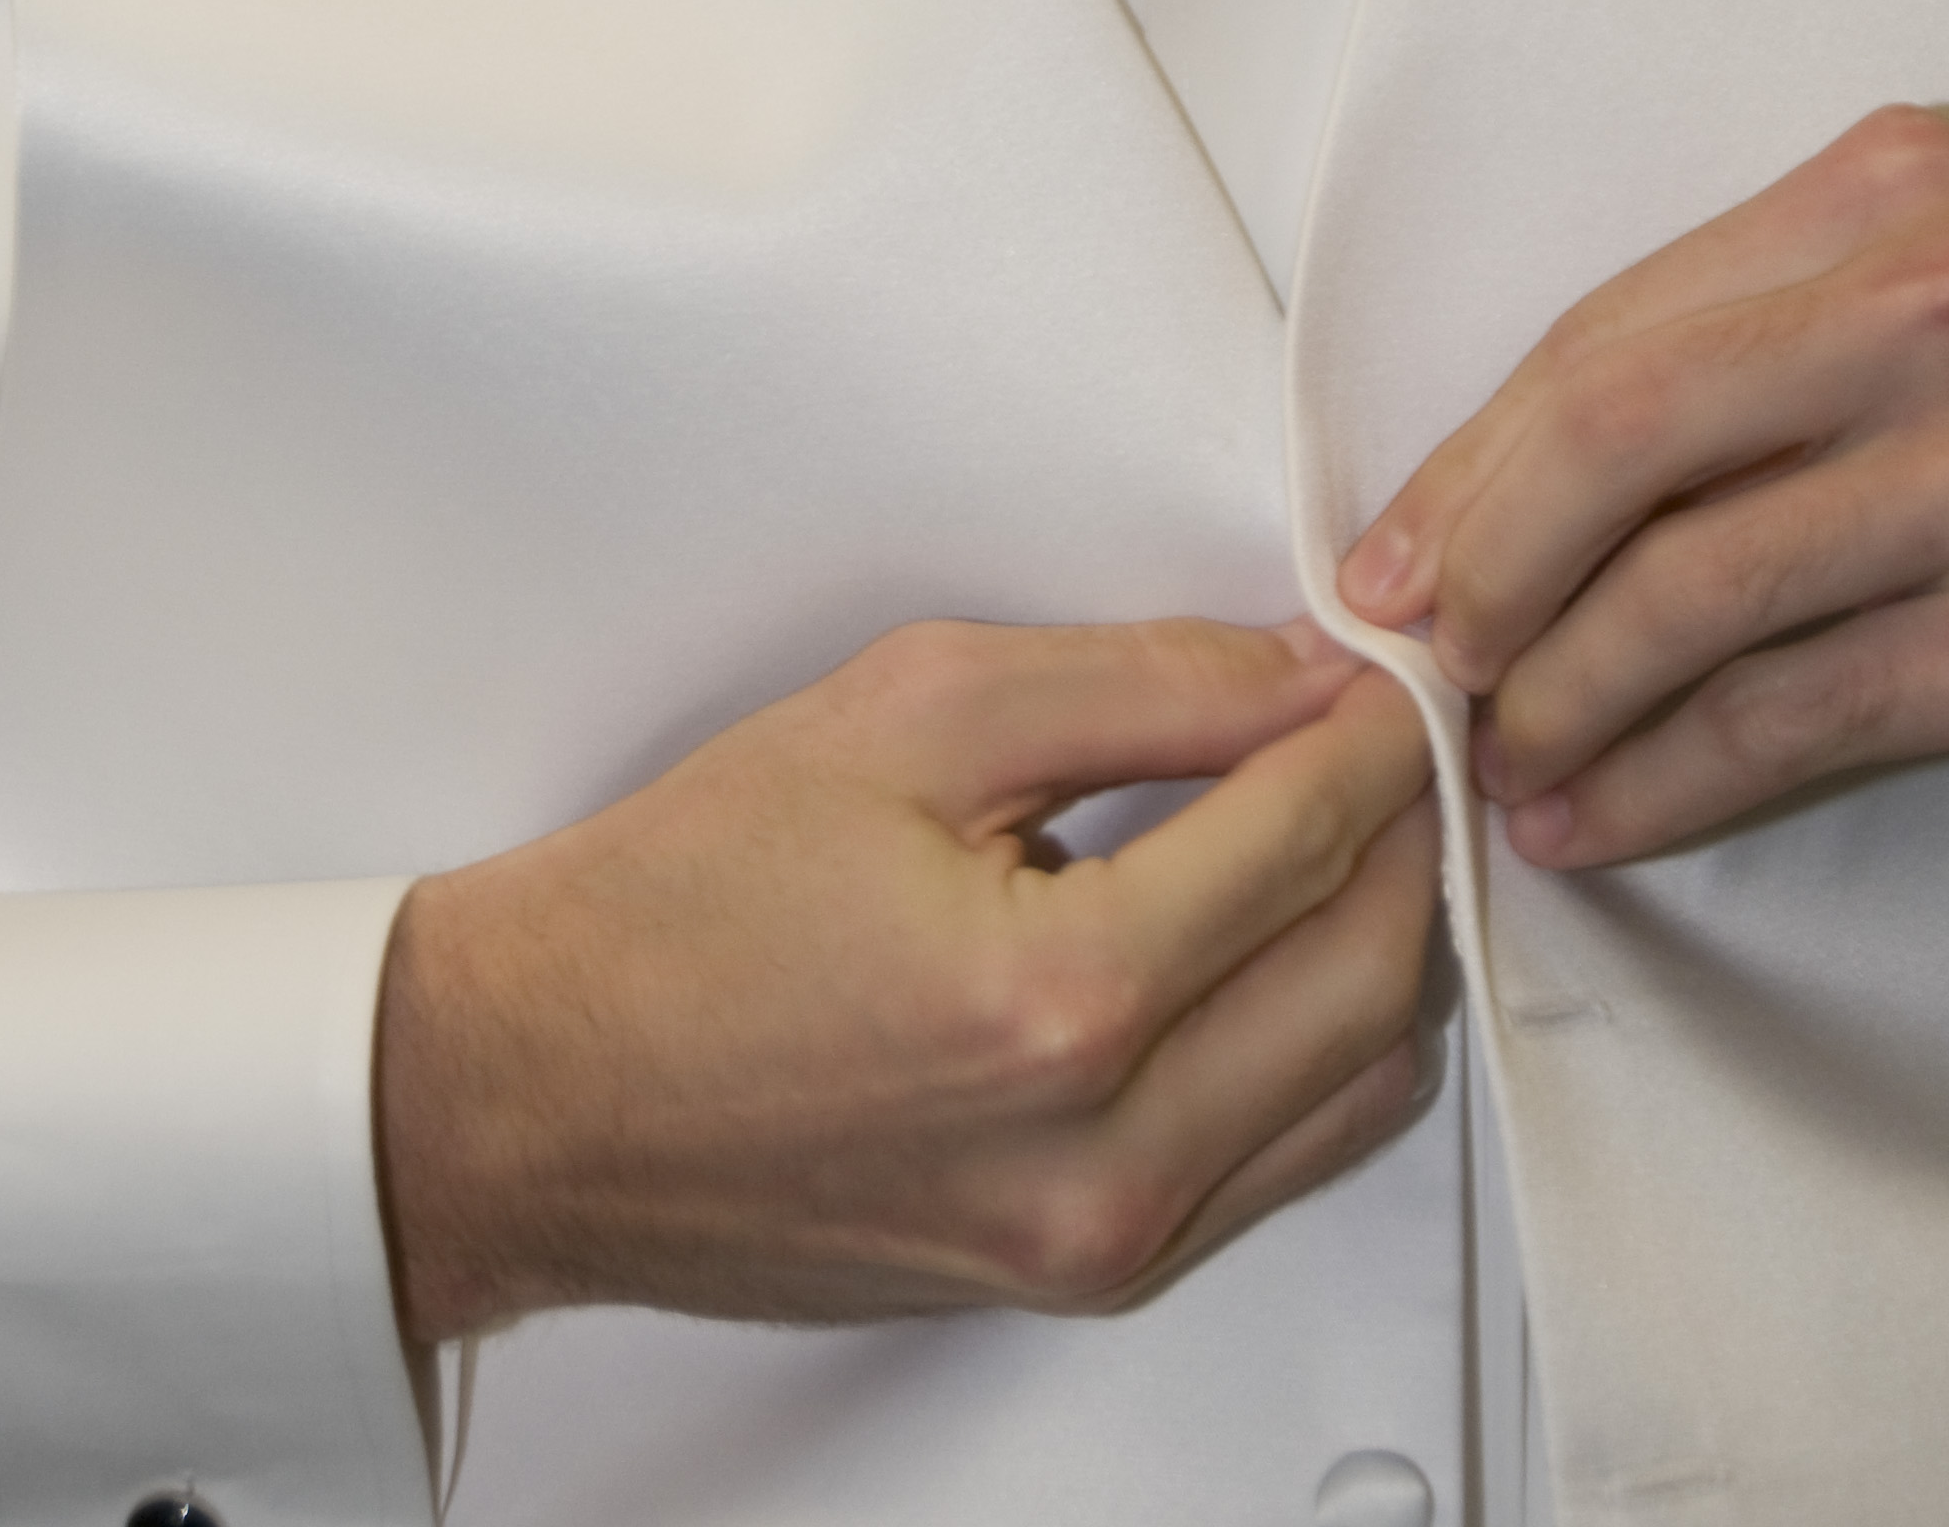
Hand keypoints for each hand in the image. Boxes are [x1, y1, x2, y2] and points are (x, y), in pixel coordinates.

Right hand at [375, 613, 1439, 1340]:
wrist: (544, 1094)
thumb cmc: (685, 905)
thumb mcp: (912, 712)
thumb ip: (1141, 683)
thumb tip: (1299, 676)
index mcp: (1058, 1003)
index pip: (1309, 834)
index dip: (1373, 724)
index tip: (1388, 665)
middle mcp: (1104, 1158)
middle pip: (1373, 970)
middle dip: (1404, 827)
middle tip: (1387, 728)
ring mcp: (1102, 1247)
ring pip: (1361, 1082)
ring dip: (1382, 939)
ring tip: (1336, 823)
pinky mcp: (1087, 1282)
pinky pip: (1288, 1161)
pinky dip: (1321, 1043)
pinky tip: (1277, 943)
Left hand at [1339, 105, 1948, 869]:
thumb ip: (1781, 348)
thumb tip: (1536, 475)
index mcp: (1898, 190)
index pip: (1620, 322)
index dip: (1478, 449)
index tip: (1393, 545)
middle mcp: (1938, 302)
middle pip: (1615, 430)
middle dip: (1472, 560)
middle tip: (1399, 659)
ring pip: (1682, 585)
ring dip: (1551, 694)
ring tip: (1489, 766)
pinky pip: (1782, 712)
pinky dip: (1658, 776)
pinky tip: (1597, 820)